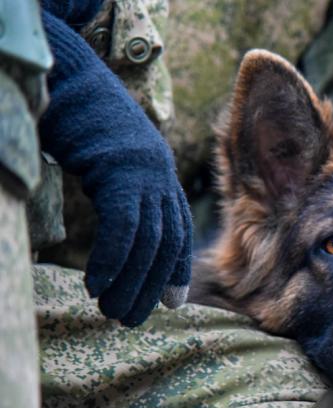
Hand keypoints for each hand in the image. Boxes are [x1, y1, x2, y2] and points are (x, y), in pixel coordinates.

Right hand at [39, 10, 192, 326]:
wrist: (70, 79)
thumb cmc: (84, 126)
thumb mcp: (114, 163)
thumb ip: (127, 196)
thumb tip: (122, 233)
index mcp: (162, 176)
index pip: (177, 232)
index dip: (176, 269)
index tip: (172, 302)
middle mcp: (161, 175)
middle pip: (165, 243)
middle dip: (151, 286)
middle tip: (130, 319)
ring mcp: (143, 172)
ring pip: (147, 240)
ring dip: (130, 282)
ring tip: (112, 311)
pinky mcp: (120, 169)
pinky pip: (122, 224)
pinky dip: (113, 259)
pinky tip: (98, 285)